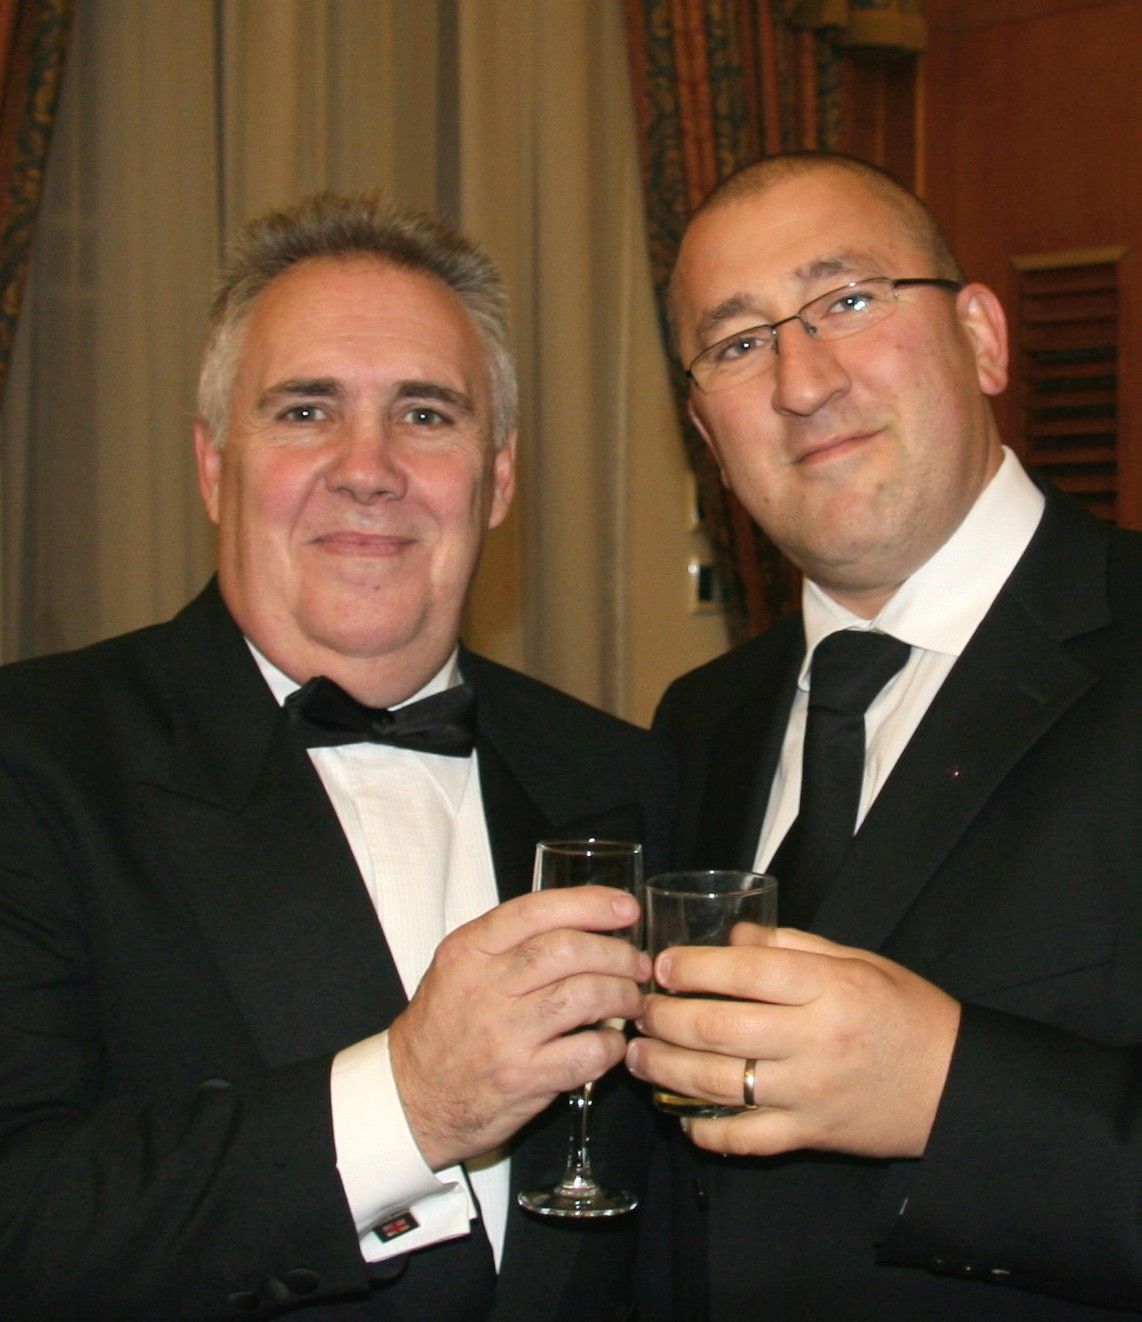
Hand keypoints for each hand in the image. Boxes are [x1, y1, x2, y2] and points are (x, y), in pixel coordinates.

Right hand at [389, 885, 649, 1168]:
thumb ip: (509, 943)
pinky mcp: (523, 1077)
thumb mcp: (459, 968)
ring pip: (584, 996)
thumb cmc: (444, 1027)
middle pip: (568, 950)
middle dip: (616, 953)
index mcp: (469, 950)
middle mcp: (485, 986)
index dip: (590, 904)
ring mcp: (504, 1034)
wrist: (412, 1097)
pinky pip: (587, 1052)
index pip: (537, 911)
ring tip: (632, 1000)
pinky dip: (612, 1044)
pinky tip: (613, 1043)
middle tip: (637, 963)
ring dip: (622, 995)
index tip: (626, 908)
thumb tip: (584, 923)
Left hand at [626, 926, 960, 1158]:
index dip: (695, 966)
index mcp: (828, 988)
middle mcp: (815, 1040)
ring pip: (719, 1083)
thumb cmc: (903, 1011)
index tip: (663, 965)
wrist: (952, 1085)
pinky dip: (704, 1130)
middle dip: (665, 1018)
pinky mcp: (809, 1135)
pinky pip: (744, 1138)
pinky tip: (679, 1114)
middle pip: (719, 1027)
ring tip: (638, 1056)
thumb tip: (732, 934)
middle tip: (640, 1009)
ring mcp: (809, 1093)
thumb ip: (791, 943)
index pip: (746, 970)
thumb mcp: (856, 961)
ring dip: (666, 1070)